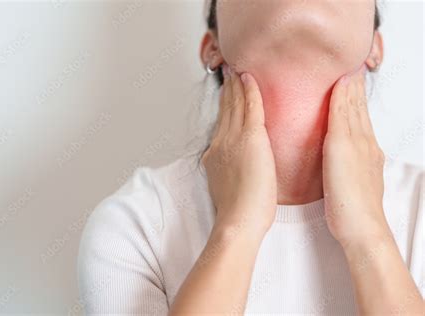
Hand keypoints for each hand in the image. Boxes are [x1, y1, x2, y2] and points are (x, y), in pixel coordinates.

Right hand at [202, 66, 276, 236]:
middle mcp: (221, 142)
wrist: (238, 220)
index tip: (226, 92)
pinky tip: (249, 77)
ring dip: (236, 84)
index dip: (223, 104)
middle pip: (225, 109)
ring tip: (237, 68)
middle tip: (229, 71)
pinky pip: (251, 107)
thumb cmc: (238, 212)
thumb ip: (228, 169)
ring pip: (236, 103)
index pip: (221, 122)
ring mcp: (234, 138)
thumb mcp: (226, 185)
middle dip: (227, 89)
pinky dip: (249, 90)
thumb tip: (234, 166)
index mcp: (216, 153)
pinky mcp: (251, 138)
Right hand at [323, 66, 390, 249]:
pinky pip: (353, 142)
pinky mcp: (356, 172)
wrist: (358, 225)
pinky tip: (342, 131)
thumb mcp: (340, 145)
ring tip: (344, 94)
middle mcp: (364, 143)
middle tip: (347, 72)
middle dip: (352, 91)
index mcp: (359, 134)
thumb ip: (342, 114)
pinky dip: (348, 128)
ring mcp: (362, 158)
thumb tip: (346, 82)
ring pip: (356, 125)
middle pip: (357, 110)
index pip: (354, 100)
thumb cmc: (347, 192)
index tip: (347, 63)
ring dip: (350, 107)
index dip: (349, 82)